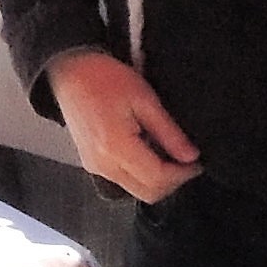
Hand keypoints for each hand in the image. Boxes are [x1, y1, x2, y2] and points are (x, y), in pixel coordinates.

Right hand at [48, 50, 202, 201]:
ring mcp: (95, 168)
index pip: (158, 178)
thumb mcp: (144, 99)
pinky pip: (124, 181)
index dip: (182, 174)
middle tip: (186, 161)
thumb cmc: (105, 78)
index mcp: (116, 147)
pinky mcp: (93, 165)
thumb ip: (168, 132)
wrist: (70, 73)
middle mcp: (103, 165)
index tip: (196, 162)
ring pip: (137, 190)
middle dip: (173, 181)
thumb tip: (191, 156)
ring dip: (158, 179)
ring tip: (169, 154)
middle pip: (147, 193)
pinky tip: (149, 152)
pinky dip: (142, 175)